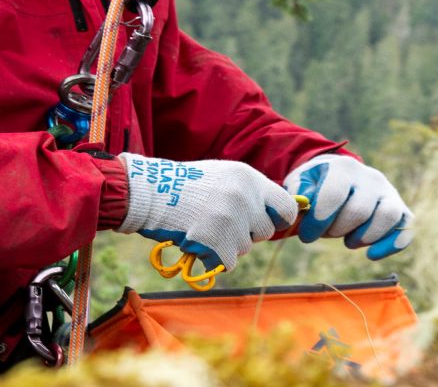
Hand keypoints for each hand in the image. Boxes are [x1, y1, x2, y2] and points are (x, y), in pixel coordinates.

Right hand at [117, 153, 297, 270]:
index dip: (281, 219)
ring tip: (205, 227)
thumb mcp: (224, 176)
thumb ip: (250, 192)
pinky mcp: (217, 241)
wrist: (150, 192)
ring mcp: (231, 220)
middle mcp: (245, 197)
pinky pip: (229, 262)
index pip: (286, 206)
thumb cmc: (186, 184)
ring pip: (244, 248)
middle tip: (223, 225)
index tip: (272, 224)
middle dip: (247, 233)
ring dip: (227, 245)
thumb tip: (274, 214)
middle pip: (264, 232)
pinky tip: (199, 242)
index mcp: (249, 178)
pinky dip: (215, 258)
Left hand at [283, 154, 412, 259]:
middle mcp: (371, 177)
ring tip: (348, 241)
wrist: (341, 177)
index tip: (306, 236)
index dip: (318, 221)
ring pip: (387, 216)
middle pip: (359, 211)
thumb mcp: (300, 183)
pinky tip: (371, 254)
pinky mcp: (402, 209)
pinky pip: (406, 228)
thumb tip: (303, 206)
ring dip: (364, 237)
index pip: (334, 196)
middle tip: (327, 233)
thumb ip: (297, 194)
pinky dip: (391, 245)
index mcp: (343, 168)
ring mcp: (389, 193)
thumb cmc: (317, 185)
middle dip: (337, 230)